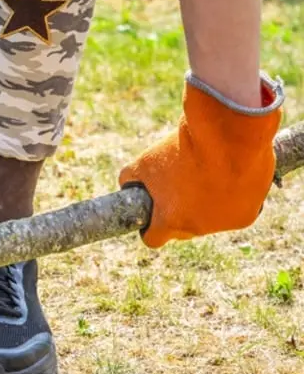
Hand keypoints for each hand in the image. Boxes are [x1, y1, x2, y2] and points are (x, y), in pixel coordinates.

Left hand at [119, 74, 283, 248]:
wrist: (229, 135)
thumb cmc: (184, 147)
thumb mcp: (146, 160)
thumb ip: (130, 177)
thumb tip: (126, 184)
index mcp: (168, 221)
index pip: (154, 239)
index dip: (152, 227)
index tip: (155, 215)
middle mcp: (196, 229)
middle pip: (184, 229)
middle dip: (182, 213)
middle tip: (186, 188)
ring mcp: (222, 225)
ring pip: (212, 220)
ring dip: (209, 204)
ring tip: (210, 175)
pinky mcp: (246, 217)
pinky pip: (235, 211)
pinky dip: (233, 198)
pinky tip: (231, 177)